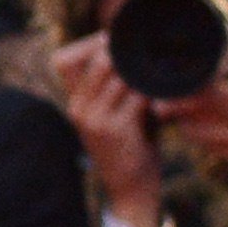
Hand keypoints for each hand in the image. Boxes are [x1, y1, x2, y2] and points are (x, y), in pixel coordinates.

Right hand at [47, 38, 163, 226]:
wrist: (131, 188)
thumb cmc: (130, 145)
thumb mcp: (115, 112)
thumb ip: (116, 86)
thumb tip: (133, 49)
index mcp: (74, 102)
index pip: (63, 60)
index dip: (88, 44)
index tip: (113, 38)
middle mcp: (77, 108)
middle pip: (95, 60)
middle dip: (120, 49)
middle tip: (145, 43)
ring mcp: (93, 119)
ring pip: (117, 75)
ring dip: (139, 67)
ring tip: (158, 61)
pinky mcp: (114, 129)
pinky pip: (135, 96)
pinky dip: (151, 88)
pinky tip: (164, 86)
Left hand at [162, 55, 227, 207]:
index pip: (205, 86)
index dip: (185, 87)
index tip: (174, 83)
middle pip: (189, 110)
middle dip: (175, 107)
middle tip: (164, 103)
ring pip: (194, 132)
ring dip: (185, 125)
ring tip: (178, 119)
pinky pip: (210, 149)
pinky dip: (203, 142)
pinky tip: (202, 137)